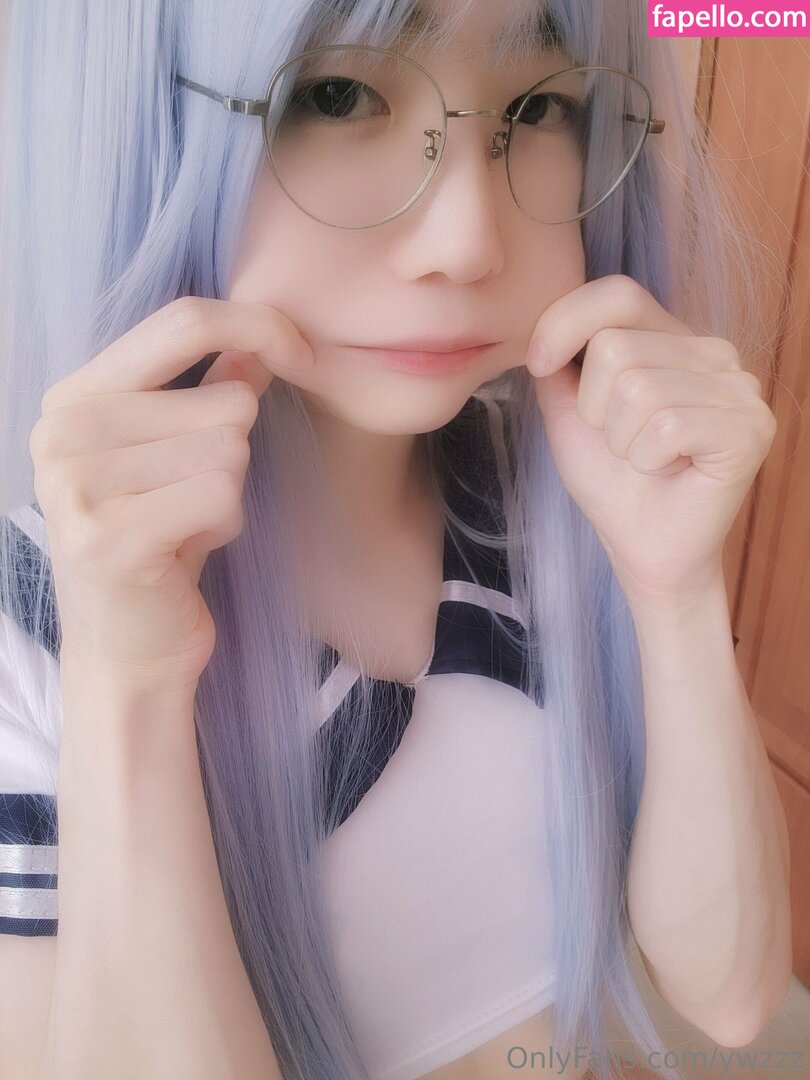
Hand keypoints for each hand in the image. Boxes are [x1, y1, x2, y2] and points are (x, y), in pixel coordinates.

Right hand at [29, 297, 313, 691]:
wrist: (127, 649)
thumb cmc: (159, 545)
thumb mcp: (179, 456)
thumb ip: (211, 391)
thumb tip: (260, 341)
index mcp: (74, 397)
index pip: (183, 321)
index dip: (259, 327)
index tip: (303, 354)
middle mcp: (62, 432)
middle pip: (225, 400)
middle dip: (234, 453)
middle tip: (188, 501)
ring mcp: (77, 486)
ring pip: (229, 449)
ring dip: (228, 494)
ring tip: (184, 526)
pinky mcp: (109, 539)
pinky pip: (222, 495)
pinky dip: (225, 525)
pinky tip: (186, 551)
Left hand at [527, 274, 776, 610]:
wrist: (642, 548)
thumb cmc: (612, 481)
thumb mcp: (568, 411)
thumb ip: (558, 360)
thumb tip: (543, 325)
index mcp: (672, 336)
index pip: (617, 292)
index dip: (564, 322)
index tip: (538, 364)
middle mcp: (714, 352)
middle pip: (615, 346)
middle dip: (593, 408)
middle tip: (620, 444)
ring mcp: (739, 388)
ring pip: (638, 388)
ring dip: (620, 440)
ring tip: (644, 460)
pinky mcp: (750, 430)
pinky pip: (667, 426)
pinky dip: (646, 459)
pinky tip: (667, 472)